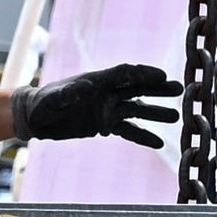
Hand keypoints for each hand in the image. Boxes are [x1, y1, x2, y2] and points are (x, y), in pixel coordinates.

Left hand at [15, 62, 177, 150]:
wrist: (36, 119)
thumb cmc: (41, 104)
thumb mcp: (51, 99)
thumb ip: (68, 93)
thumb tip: (86, 88)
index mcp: (97, 81)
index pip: (125, 74)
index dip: (144, 73)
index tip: (162, 76)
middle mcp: (106, 92)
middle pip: (137, 88)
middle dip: (158, 89)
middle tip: (179, 90)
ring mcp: (108, 108)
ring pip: (137, 109)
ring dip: (155, 113)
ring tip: (176, 118)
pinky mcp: (105, 125)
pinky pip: (128, 130)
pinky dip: (142, 136)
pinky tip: (159, 143)